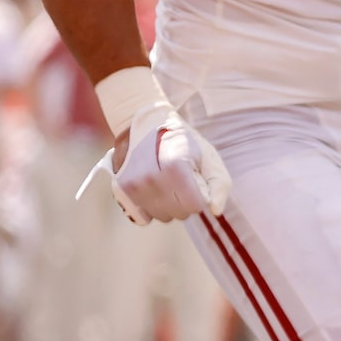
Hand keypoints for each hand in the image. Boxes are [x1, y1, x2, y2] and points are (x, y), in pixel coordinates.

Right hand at [108, 104, 230, 224]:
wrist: (146, 123)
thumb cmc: (183, 141)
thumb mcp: (208, 155)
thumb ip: (219, 184)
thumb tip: (215, 210)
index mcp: (175, 167)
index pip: (195, 205)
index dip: (200, 196)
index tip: (195, 181)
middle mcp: (150, 177)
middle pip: (178, 213)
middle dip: (185, 201)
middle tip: (181, 179)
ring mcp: (133, 184)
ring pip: (161, 216)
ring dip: (167, 205)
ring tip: (166, 181)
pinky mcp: (120, 189)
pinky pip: (142, 216)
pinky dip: (150, 208)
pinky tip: (153, 191)